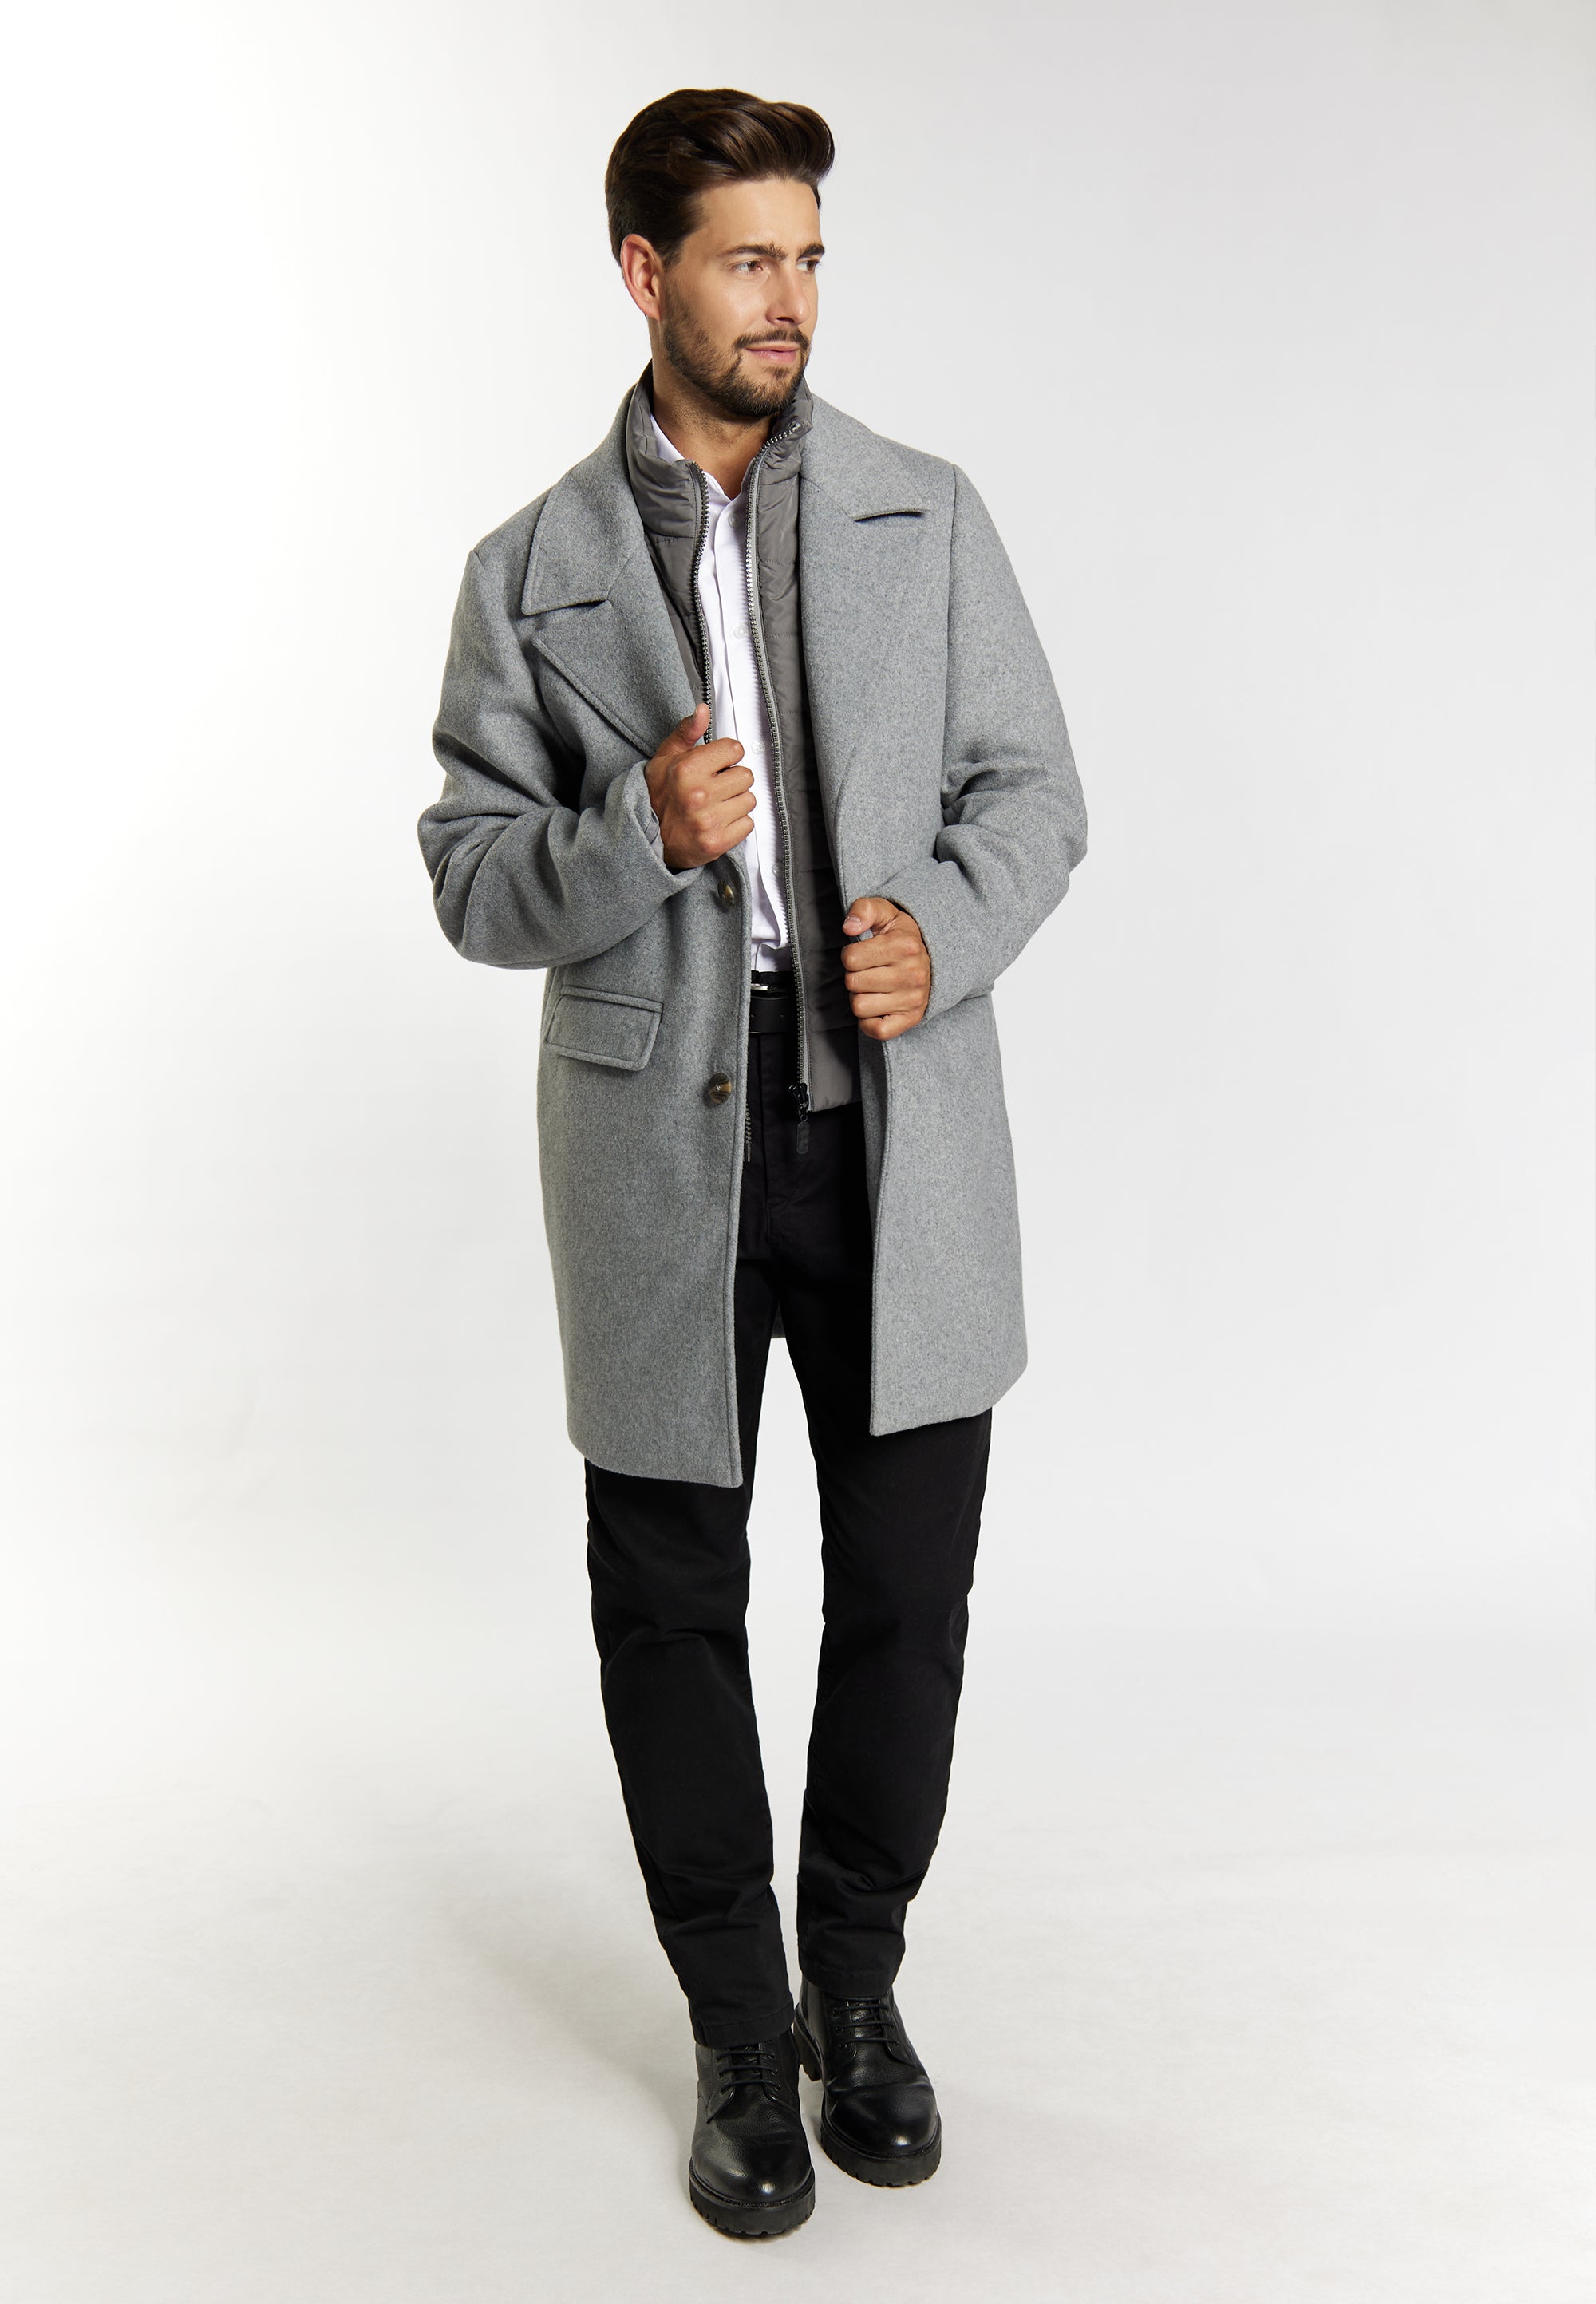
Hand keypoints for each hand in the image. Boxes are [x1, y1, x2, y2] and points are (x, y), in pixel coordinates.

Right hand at [645, 704, 753, 869]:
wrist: (647, 839)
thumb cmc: (657, 796)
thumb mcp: (665, 758)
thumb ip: (687, 732)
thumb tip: (702, 711)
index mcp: (687, 769)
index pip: (734, 749)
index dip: (727, 756)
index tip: (718, 764)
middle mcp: (698, 794)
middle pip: (746, 775)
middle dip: (733, 780)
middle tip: (716, 788)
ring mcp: (708, 820)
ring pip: (749, 800)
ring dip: (736, 802)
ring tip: (716, 805)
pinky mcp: (717, 842)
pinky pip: (747, 824)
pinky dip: (736, 824)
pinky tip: (719, 822)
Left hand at [841, 896, 930, 1040]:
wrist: (932, 959)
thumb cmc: (900, 936)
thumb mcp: (885, 913)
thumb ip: (864, 910)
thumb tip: (849, 928)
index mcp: (905, 946)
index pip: (850, 958)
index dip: (850, 955)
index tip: (864, 953)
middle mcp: (912, 974)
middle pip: (852, 983)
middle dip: (854, 976)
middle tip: (869, 970)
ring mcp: (913, 999)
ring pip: (859, 1006)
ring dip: (860, 997)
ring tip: (873, 986)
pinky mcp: (911, 1019)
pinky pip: (876, 1030)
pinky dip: (868, 1021)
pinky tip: (876, 1006)